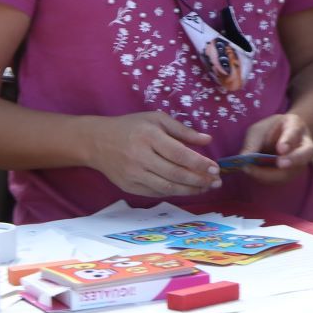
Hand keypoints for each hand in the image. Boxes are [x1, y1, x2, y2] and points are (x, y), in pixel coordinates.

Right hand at [85, 111, 219, 198]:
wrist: (97, 141)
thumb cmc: (132, 127)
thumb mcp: (157, 119)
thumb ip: (183, 130)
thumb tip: (208, 140)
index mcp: (149, 137)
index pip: (178, 154)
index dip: (199, 163)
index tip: (215, 168)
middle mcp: (140, 157)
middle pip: (175, 174)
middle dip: (199, 180)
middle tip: (216, 182)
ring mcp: (133, 175)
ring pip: (166, 187)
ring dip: (189, 190)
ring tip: (206, 188)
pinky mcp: (129, 187)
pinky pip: (156, 193)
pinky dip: (173, 193)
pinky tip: (187, 189)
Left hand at [237, 112, 312, 185]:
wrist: (279, 138)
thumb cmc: (269, 131)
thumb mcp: (258, 130)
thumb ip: (253, 142)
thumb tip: (244, 158)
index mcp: (295, 126)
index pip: (294, 132)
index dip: (289, 141)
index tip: (281, 149)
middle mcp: (304, 145)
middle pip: (306, 153)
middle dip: (293, 160)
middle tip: (279, 164)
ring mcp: (301, 162)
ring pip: (294, 170)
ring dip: (272, 174)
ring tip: (251, 170)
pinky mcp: (293, 174)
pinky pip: (282, 179)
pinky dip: (267, 178)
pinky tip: (254, 173)